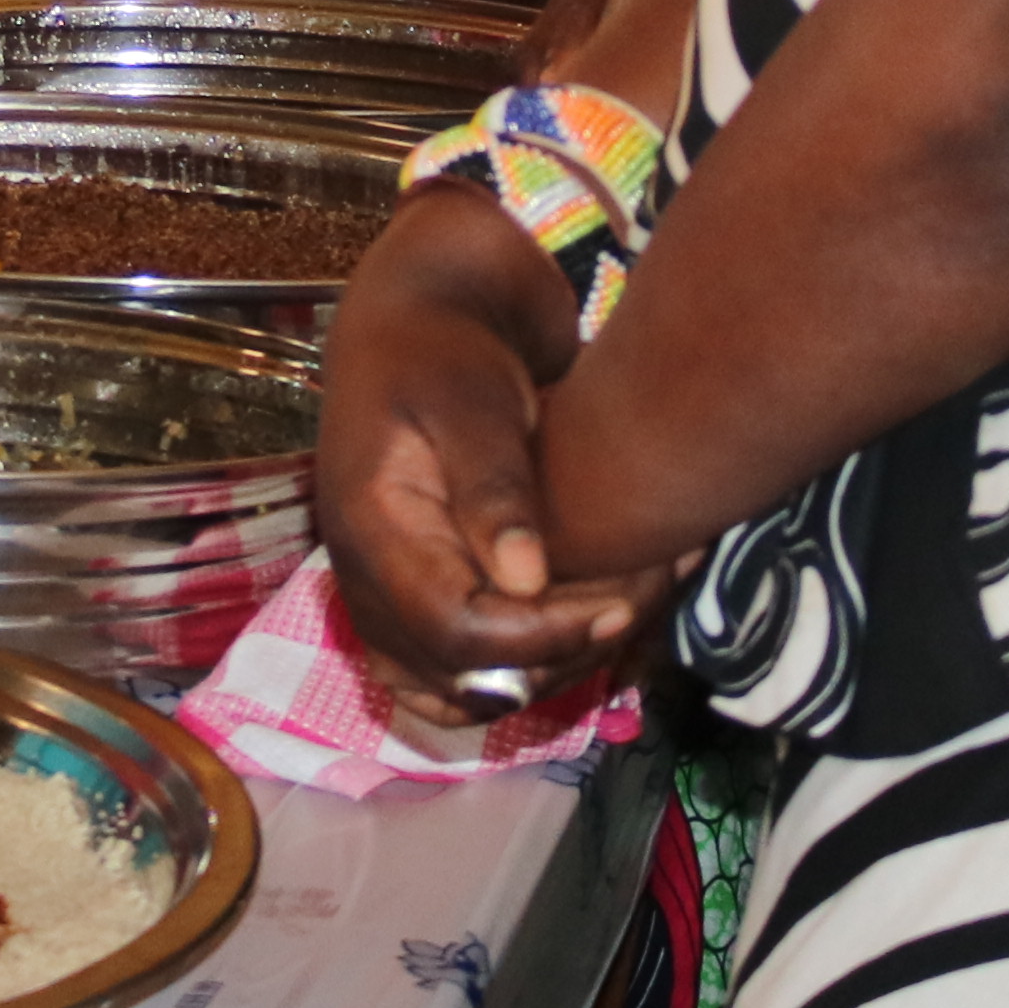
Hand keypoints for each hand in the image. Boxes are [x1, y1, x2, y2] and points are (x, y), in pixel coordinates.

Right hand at [313, 190, 670, 713]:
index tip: (619, 603)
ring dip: (547, 670)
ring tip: (619, 609)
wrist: (421, 319)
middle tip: (642, 596)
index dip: (539, 638)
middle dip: (561, 651)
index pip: (453, 629)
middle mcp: (366, 579)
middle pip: (464, 673)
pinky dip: (520, 668)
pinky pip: (457, 672)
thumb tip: (526, 582)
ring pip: (463, 689)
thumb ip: (494, 487)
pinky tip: (578, 624)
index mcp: (372, 529)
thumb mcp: (471, 399)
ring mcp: (384, 596)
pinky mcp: (413, 596)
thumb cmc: (444, 346)